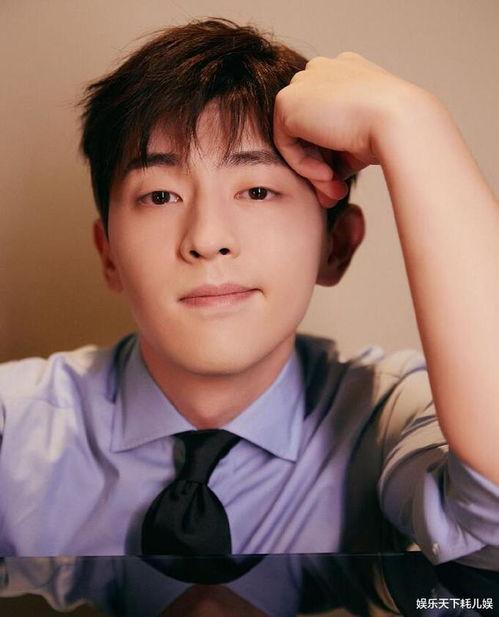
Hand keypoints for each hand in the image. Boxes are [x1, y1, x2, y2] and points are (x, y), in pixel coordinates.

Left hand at [273, 52, 421, 205]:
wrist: (398, 122)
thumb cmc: (389, 133)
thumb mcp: (360, 145)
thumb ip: (337, 157)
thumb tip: (326, 187)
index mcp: (344, 72)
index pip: (324, 119)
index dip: (330, 154)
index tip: (342, 179)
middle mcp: (322, 70)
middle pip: (307, 129)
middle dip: (319, 166)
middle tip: (335, 193)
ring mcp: (303, 83)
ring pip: (296, 139)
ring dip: (313, 171)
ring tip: (335, 190)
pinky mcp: (287, 102)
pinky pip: (286, 144)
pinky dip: (304, 166)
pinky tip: (327, 174)